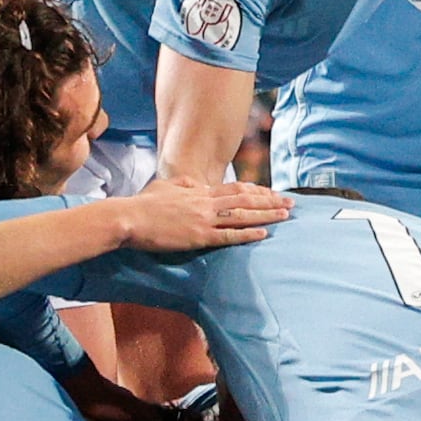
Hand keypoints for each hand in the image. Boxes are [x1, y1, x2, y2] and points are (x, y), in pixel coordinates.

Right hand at [105, 175, 288, 253]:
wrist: (129, 217)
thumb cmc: (143, 203)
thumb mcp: (165, 185)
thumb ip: (183, 184)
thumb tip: (193, 184)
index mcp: (199, 191)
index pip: (235, 189)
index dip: (257, 191)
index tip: (272, 193)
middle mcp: (206, 202)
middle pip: (245, 200)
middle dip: (270, 202)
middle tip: (291, 203)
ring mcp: (204, 219)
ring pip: (242, 215)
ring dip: (266, 215)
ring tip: (285, 215)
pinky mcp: (198, 236)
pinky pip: (228, 235)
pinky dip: (247, 234)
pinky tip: (263, 234)